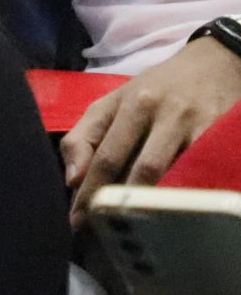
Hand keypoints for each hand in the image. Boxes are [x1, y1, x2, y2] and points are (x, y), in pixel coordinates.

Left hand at [64, 37, 240, 218]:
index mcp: (129, 105)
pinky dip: (186, 195)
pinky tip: (175, 215)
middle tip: (103, 231)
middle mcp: (162, 114)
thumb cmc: (155, 88)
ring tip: (135, 230)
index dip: (90, 191)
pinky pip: (201, 173)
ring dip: (152, 205)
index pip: (105, 155)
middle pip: (139, 169)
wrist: (215, 63)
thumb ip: (85, 134)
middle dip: (119, 202)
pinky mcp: (221, 136)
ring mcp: (195, 126)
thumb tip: (72, 178)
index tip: (76, 220)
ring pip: (173, 174)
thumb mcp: (113, 100)